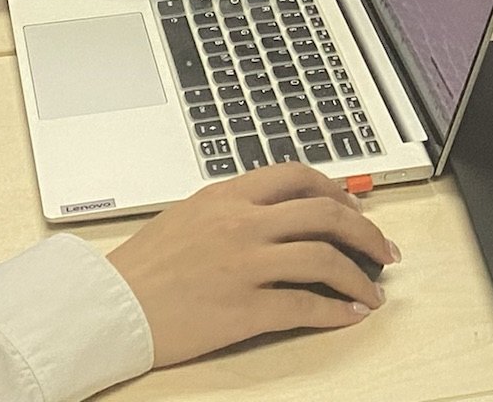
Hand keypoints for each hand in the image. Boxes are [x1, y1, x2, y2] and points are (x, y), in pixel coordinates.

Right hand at [105, 164, 398, 363]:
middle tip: (383, 249)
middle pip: (324, 213)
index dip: (337, 190)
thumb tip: (275, 211)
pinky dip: (336, 311)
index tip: (355, 207)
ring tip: (375, 289)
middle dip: (364, 231)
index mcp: (229, 195)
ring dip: (358, 275)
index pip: (298, 176)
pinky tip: (350, 315)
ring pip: (322, 258)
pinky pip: (304, 306)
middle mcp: (242, 223)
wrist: (108, 306)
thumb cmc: (143, 266)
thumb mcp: (189, 215)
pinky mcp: (243, 308)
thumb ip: (234, 207)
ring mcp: (244, 265)